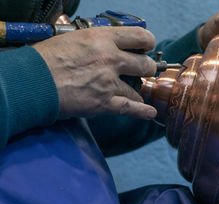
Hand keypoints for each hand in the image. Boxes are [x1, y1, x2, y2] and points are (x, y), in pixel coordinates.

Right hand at [33, 26, 157, 119]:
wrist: (32, 81)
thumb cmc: (46, 58)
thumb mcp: (72, 38)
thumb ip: (94, 41)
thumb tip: (105, 43)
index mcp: (102, 39)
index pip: (139, 37)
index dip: (147, 43)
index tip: (146, 47)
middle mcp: (110, 59)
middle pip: (145, 64)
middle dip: (146, 68)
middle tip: (142, 70)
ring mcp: (109, 82)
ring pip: (138, 88)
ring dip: (137, 91)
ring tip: (135, 92)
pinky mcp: (103, 103)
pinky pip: (130, 108)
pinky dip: (142, 112)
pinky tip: (150, 113)